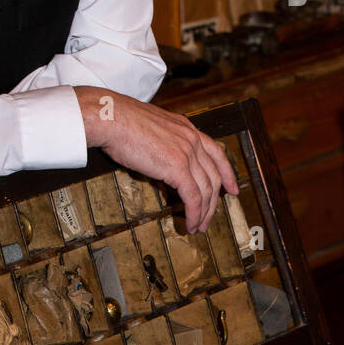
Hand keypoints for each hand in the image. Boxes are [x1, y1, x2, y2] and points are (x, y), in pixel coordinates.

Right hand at [75, 86, 238, 234]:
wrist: (111, 118)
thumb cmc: (120, 121)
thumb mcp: (151, 126)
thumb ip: (164, 141)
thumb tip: (160, 159)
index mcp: (185, 127)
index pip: (216, 151)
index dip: (227, 173)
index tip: (232, 188)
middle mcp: (191, 139)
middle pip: (213, 175)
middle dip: (214, 201)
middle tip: (208, 218)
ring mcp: (187, 153)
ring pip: (206, 189)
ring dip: (204, 213)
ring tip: (197, 226)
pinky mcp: (178, 168)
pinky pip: (194, 198)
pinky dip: (194, 214)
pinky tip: (190, 224)